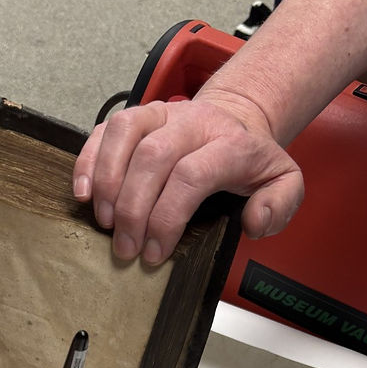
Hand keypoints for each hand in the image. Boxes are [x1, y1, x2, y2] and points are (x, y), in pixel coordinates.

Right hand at [72, 91, 303, 264]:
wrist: (233, 120)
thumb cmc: (249, 162)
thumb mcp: (283, 182)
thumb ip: (280, 204)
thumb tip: (253, 222)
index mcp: (230, 142)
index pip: (191, 175)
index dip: (167, 218)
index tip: (155, 253)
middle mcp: (192, 121)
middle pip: (153, 157)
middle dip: (133, 209)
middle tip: (125, 248)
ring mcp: (160, 114)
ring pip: (125, 134)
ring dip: (107, 183)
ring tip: (104, 223)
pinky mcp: (135, 116)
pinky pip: (104, 129)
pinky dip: (88, 161)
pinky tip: (83, 194)